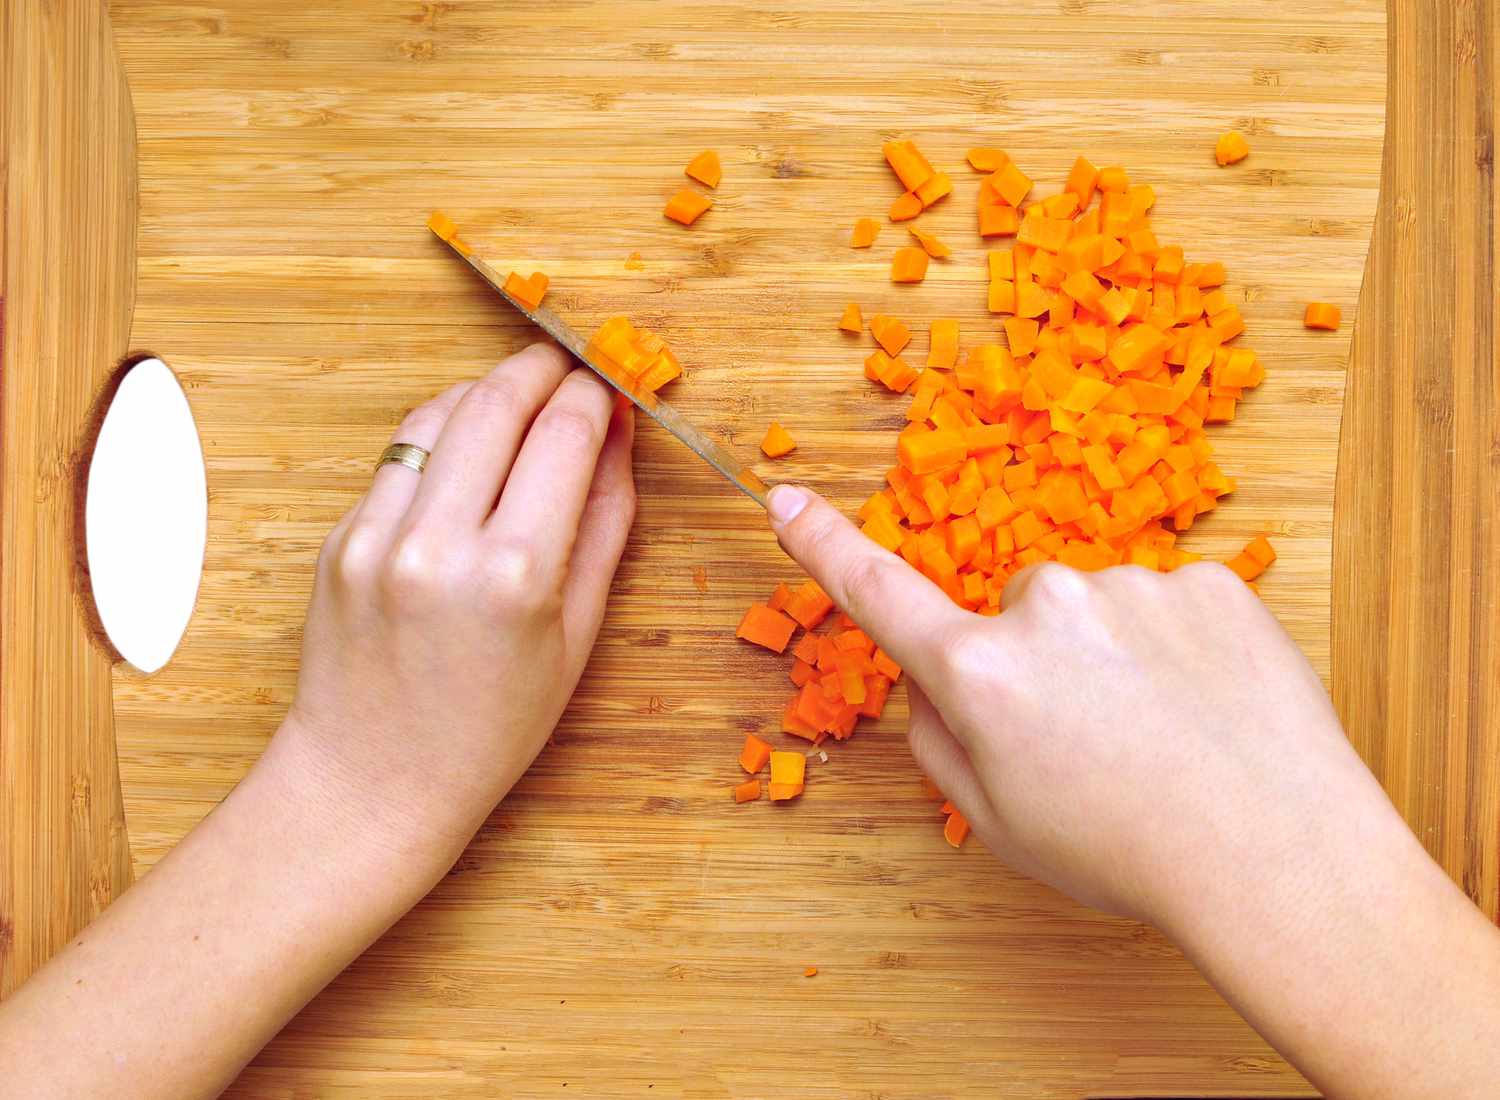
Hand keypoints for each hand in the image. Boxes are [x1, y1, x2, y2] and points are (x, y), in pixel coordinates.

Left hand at [275, 343, 635, 853]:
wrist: (373, 781)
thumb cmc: (489, 729)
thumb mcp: (577, 637)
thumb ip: (603, 525)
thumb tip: (617, 437)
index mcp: (514, 575)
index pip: (565, 435)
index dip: (596, 395)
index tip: (611, 384)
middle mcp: (439, 543)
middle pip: (497, 401)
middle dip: (542, 369)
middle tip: (569, 367)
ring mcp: (377, 536)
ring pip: (439, 414)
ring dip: (487, 392)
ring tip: (521, 403)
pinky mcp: (339, 538)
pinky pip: (398, 458)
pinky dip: (441, 438)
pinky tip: (467, 456)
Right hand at [763, 483, 1384, 923]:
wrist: (1281, 859)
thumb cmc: (1128, 854)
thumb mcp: (998, 823)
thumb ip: (939, 742)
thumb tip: (931, 683)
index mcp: (981, 671)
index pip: (880, 593)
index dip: (824, 546)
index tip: (783, 499)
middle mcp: (1046, 606)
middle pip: (1014, 611)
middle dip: (1034, 657)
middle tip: (1090, 739)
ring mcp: (1133, 585)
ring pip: (1097, 608)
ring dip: (1112, 655)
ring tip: (1163, 737)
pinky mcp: (1208, 583)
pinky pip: (1166, 604)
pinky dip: (1177, 648)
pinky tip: (1208, 710)